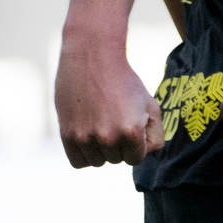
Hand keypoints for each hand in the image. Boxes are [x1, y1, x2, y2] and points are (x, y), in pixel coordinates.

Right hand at [54, 38, 162, 167]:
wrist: (92, 60)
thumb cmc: (125, 83)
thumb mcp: (151, 106)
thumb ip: (155, 135)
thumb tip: (146, 155)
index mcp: (131, 131)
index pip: (136, 158)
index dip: (136, 143)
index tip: (132, 124)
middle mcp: (108, 138)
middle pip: (117, 160)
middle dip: (119, 143)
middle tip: (114, 118)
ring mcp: (85, 138)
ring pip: (98, 162)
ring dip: (101, 149)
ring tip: (101, 123)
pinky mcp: (67, 136)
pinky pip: (79, 162)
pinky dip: (85, 153)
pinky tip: (89, 133)